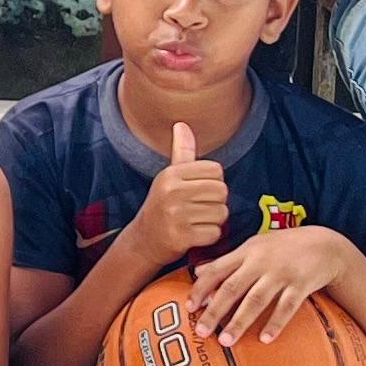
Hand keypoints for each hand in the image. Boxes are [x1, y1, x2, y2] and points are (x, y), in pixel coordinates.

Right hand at [132, 123, 230, 263]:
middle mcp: (172, 191)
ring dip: (213, 220)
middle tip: (199, 208)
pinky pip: (214, 233)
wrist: (143, 241)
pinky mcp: (182, 236)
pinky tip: (194, 234)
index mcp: (171, 174)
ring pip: (221, 213)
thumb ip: (181, 151)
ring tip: (196, 221)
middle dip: (216, 202)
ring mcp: (176, 215)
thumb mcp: (169, 177)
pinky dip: (208, 236)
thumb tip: (182, 125)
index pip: (216, 170)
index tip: (198, 191)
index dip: (213, 182)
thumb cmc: (162, 206)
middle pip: (222, 191)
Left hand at [189, 224, 351, 346]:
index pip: (217, 270)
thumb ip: (227, 260)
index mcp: (246, 252)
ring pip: (256, 300)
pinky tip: (264, 339)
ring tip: (226, 341)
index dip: (201, 289)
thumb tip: (198, 271)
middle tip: (201, 332)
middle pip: (232, 287)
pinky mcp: (302, 285)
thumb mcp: (253, 246)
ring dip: (240, 322)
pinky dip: (275, 323)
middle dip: (215, 311)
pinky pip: (287, 307)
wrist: (325, 244)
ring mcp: (282, 273)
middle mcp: (261, 262)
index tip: (189, 308)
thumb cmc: (283, 247)